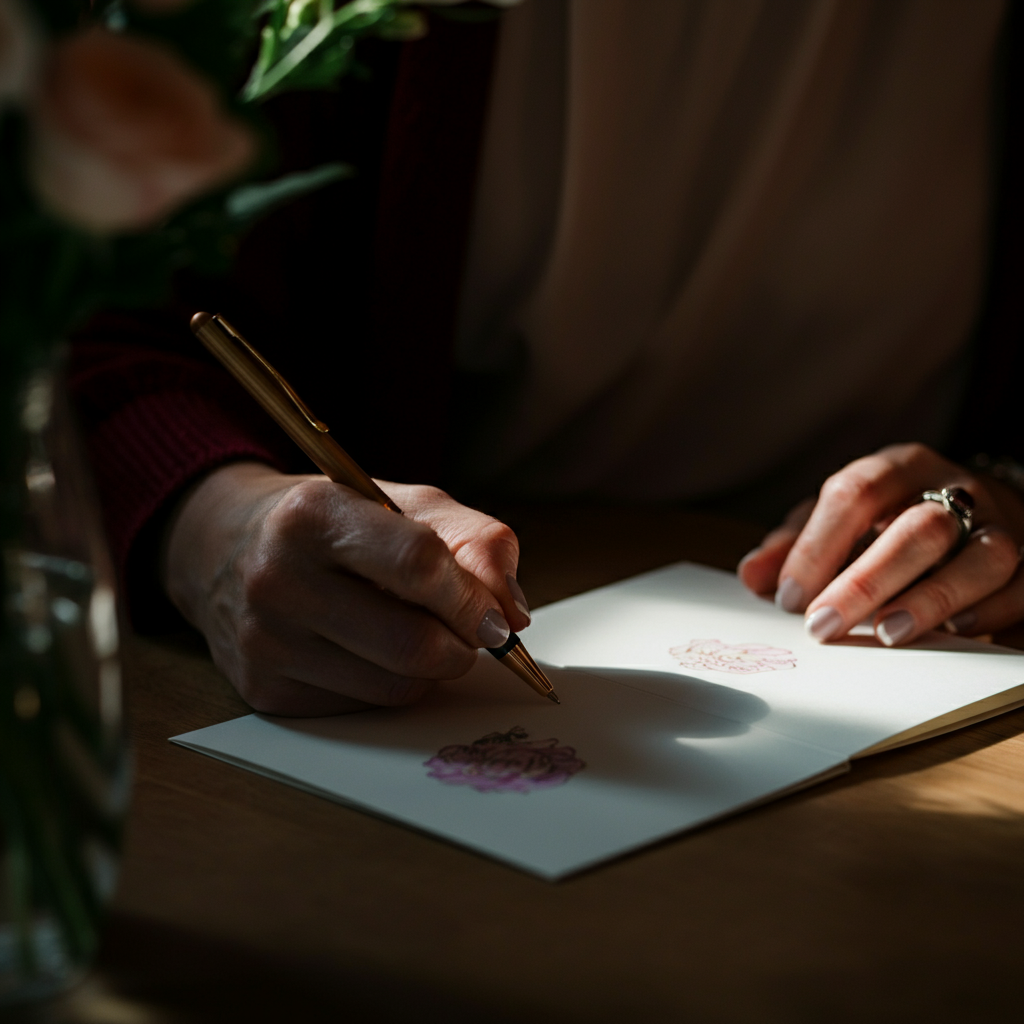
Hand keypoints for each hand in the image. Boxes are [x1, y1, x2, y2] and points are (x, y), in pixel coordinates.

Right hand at [161, 462, 530, 715]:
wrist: (226, 546)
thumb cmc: (334, 521)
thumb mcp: (405, 504)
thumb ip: (475, 541)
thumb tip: (512, 612)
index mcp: (314, 515)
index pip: (417, 565)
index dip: (471, 599)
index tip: (499, 619)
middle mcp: (278, 579)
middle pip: (411, 643)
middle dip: (462, 647)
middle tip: (471, 636)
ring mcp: (265, 640)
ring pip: (393, 686)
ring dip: (431, 671)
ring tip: (419, 635)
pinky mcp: (262, 688)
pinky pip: (362, 707)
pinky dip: (389, 686)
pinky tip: (371, 652)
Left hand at [738, 443, 1023, 645]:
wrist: (984, 509)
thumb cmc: (894, 519)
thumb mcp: (840, 521)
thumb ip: (795, 545)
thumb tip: (752, 576)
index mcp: (899, 467)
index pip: (856, 493)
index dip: (818, 545)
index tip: (789, 595)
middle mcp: (955, 489)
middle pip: (917, 528)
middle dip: (865, 581)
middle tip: (822, 625)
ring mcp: (1001, 524)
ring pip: (981, 556)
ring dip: (931, 599)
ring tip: (886, 633)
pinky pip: (1020, 587)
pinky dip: (988, 611)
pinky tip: (953, 632)